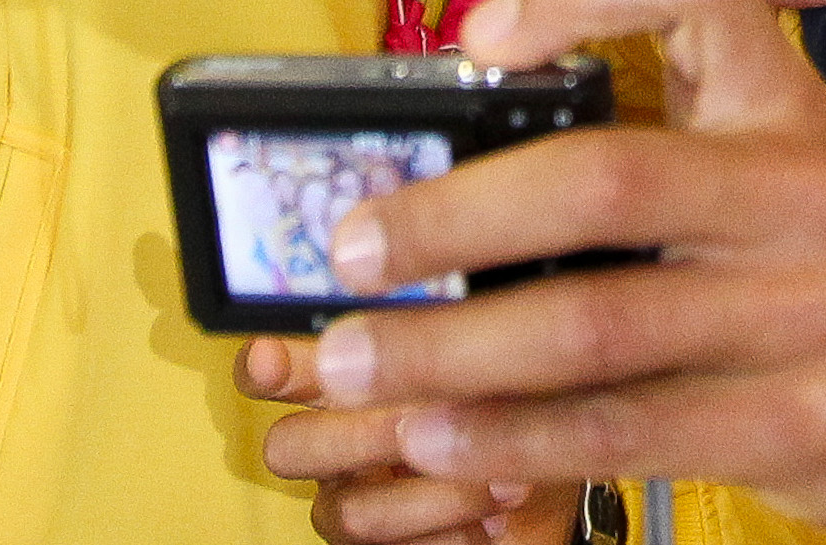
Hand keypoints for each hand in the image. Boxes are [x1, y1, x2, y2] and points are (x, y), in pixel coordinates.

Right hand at [241, 337, 574, 544]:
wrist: (560, 473)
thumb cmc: (525, 398)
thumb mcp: (500, 350)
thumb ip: (458, 329)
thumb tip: (442, 305)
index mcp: (349, 379)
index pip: (272, 372)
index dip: (265, 366)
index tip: (276, 358)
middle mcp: (340, 442)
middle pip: (289, 447)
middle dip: (360, 433)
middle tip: (428, 417)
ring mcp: (360, 499)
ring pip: (345, 511)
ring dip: (431, 495)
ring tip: (504, 477)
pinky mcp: (393, 544)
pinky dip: (452, 532)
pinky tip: (498, 512)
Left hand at [269, 0, 825, 541]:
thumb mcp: (774, 161)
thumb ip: (658, 145)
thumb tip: (456, 146)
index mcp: (785, 103)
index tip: (482, 38)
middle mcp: (805, 193)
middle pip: (605, 179)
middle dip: (451, 216)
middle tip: (352, 244)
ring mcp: (810, 315)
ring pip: (593, 328)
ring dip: (448, 352)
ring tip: (357, 358)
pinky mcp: (802, 423)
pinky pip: (625, 432)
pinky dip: (513, 437)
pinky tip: (442, 438)